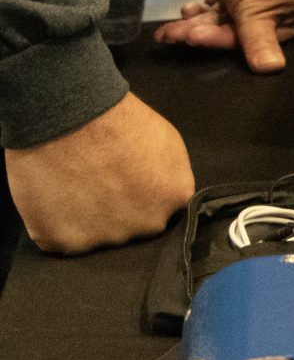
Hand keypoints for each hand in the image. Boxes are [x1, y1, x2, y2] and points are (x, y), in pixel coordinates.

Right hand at [5, 92, 194, 254]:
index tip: (126, 186)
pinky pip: (61, 240)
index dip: (142, 199)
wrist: (68, 116)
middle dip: (118, 213)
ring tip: (73, 187)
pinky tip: (54, 198)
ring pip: (96, 237)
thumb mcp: (167, 143)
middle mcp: (146, 226)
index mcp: (174, 199)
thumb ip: (168, 176)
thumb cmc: (118, 120)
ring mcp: (106, 239)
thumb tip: (160, 194)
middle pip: (132, 229)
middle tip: (97, 185)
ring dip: (86, 220)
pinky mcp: (65, 243)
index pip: (163, 211)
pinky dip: (56, 224)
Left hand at [153, 0, 293, 71]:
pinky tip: (188, 10)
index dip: (221, 42)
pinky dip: (206, 10)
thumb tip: (271, 71)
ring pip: (228, 20)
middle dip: (204, 33)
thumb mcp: (256, 6)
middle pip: (240, 32)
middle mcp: (284, 9)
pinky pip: (224, 6)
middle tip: (171, 34)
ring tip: (174, 22)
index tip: (190, 39)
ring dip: (200, 23)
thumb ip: (258, 40)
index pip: (258, 43)